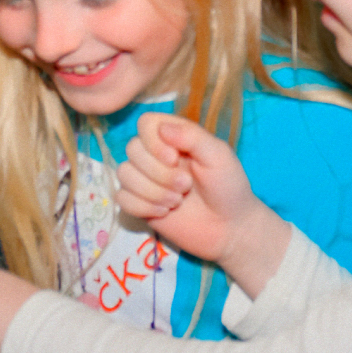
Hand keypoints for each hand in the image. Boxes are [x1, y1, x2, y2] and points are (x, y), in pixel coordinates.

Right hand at [116, 112, 286, 289]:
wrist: (229, 229)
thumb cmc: (228, 187)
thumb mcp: (219, 156)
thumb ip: (192, 136)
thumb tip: (162, 127)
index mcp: (174, 137)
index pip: (145, 123)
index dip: (153, 141)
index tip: (174, 158)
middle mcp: (156, 155)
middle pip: (132, 149)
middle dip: (159, 172)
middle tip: (186, 185)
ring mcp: (145, 180)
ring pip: (124, 174)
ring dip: (152, 191)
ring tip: (177, 201)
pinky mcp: (140, 204)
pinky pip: (122, 199)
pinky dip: (142, 207)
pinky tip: (165, 212)